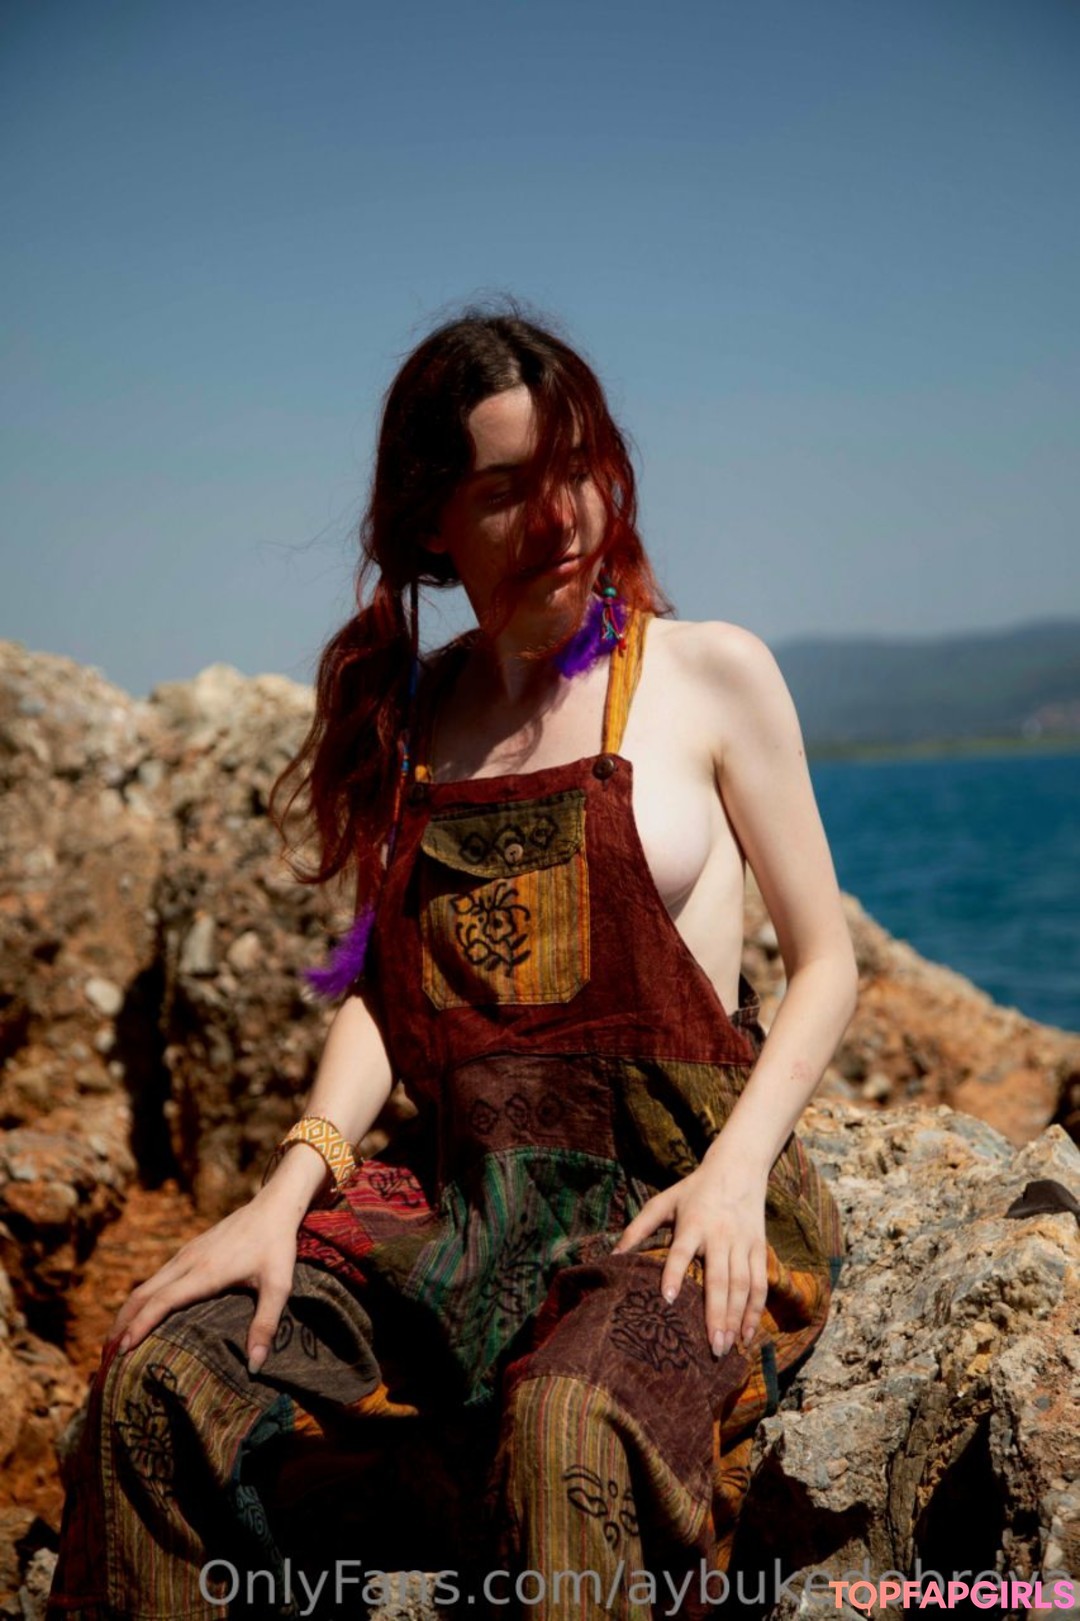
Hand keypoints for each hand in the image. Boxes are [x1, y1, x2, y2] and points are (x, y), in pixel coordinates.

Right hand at [107, 1184, 300, 1375]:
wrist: (273, 1207)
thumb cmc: (277, 1248)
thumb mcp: (278, 1286)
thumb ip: (265, 1324)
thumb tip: (255, 1366)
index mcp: (204, 1273)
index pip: (161, 1302)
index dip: (139, 1326)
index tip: (121, 1351)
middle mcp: (187, 1262)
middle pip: (141, 1295)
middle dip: (121, 1325)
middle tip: (105, 1358)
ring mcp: (185, 1255)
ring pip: (145, 1285)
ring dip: (127, 1313)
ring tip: (115, 1343)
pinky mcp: (188, 1251)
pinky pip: (156, 1278)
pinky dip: (140, 1299)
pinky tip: (140, 1315)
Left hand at [611, 1161, 768, 1357]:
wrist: (738, 1168)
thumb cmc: (694, 1189)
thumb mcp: (664, 1201)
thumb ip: (638, 1227)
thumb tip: (612, 1254)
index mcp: (693, 1223)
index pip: (681, 1252)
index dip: (674, 1274)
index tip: (668, 1300)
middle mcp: (720, 1235)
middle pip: (719, 1279)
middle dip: (716, 1314)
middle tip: (711, 1347)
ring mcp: (743, 1243)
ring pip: (742, 1286)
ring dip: (736, 1318)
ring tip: (726, 1347)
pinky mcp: (759, 1248)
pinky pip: (760, 1283)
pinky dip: (755, 1309)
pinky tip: (748, 1334)